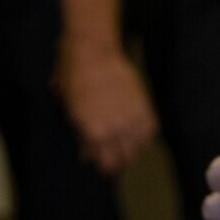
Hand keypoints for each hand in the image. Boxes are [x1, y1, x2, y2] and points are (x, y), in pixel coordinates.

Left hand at [54, 41, 158, 174]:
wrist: (92, 52)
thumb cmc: (73, 79)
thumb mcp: (69, 111)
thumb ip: (81, 136)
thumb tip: (86, 155)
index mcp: (94, 134)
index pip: (106, 165)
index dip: (105, 167)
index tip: (103, 164)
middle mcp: (115, 130)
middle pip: (125, 159)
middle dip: (119, 161)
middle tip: (115, 156)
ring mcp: (131, 117)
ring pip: (140, 146)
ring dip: (134, 149)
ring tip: (128, 145)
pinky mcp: (143, 104)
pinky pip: (151, 128)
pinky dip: (146, 133)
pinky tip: (139, 131)